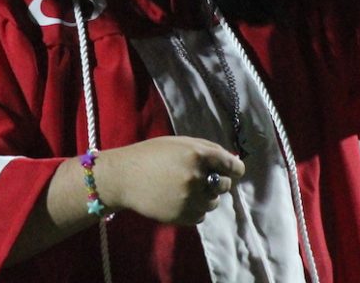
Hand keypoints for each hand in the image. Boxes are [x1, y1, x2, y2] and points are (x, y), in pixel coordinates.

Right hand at [99, 136, 243, 224]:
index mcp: (198, 154)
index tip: (233, 171)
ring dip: (205, 197)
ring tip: (184, 190)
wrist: (124, 177)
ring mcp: (190, 198)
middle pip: (225, 186)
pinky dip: (194, 209)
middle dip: (217, 182)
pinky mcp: (182, 216)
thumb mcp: (179, 143)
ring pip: (213, 203)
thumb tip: (232, 162)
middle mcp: (197, 177)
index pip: (232, 166)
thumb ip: (207, 150)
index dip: (235, 169)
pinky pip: (200, 216)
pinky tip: (177, 200)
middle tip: (200, 179)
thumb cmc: (151, 155)